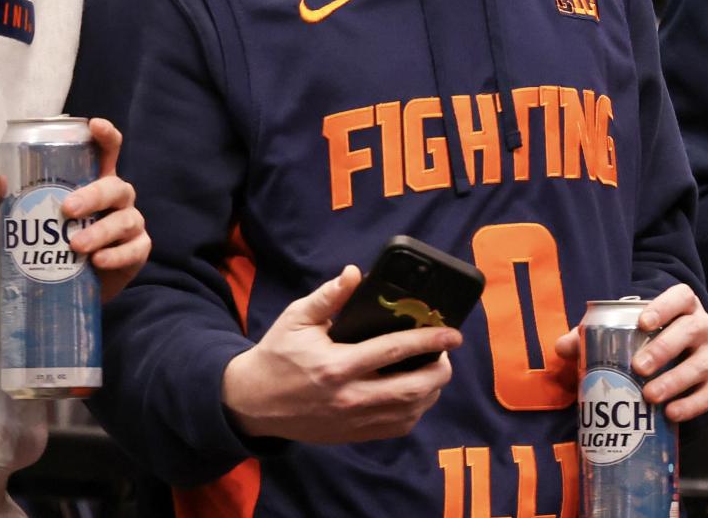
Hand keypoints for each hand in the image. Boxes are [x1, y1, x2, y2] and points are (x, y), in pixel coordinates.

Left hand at [0, 117, 148, 301]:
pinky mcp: (137, 251)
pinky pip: (134, 249)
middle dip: (94, 195)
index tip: (93, 125)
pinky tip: (97, 261)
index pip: (108, 151)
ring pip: (125, 219)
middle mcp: (117, 198)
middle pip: (116, 186)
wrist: (71, 286)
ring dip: (101, 231)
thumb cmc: (52, 240)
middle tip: (67, 209)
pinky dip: (116, 255)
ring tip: (76, 246)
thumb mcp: (25, 218)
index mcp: (96, 180)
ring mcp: (131, 224)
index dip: (105, 135)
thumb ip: (6, 200)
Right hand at [220, 265, 458, 443]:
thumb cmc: (278, 354)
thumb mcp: (296, 318)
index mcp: (336, 365)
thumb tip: (355, 273)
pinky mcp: (354, 434)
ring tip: (435, 369)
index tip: (452, 332)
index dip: (428, 340)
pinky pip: (396, 428)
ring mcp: (353, 420)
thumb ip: (328, 296)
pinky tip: (417, 393)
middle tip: (447, 352)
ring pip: (409, 412)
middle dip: (439, 370)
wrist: (254, 403)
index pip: (393, 351)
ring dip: (431, 391)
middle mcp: (349, 397)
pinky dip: (414, 411)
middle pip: (412, 389)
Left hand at [551, 283, 707, 422]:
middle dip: (665, 348)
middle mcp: (702, 325)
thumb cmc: (646, 337)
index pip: (680, 297)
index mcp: (682, 305)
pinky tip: (671, 414)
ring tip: (651, 396)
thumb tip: (561, 348)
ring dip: (677, 380)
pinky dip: (693, 404)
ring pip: (703, 363)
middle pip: (692, 330)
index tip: (642, 323)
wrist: (679, 354)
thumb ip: (592, 334)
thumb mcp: (623, 330)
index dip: (664, 307)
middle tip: (639, 368)